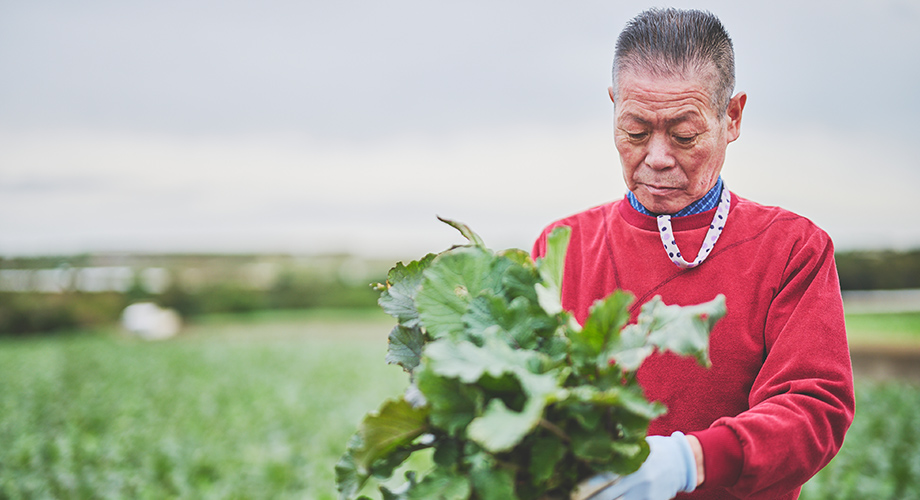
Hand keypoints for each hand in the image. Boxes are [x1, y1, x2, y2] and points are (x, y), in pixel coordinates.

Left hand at [571, 432, 696, 499]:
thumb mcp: (637, 445)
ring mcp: (645, 494)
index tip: (573, 492)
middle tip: (574, 499)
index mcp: (630, 463)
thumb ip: (618, 451)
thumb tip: (590, 451)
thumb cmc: (654, 449)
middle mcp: (637, 480)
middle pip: (608, 496)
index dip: (586, 486)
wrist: (682, 462)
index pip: (603, 477)